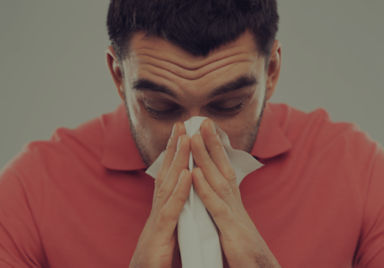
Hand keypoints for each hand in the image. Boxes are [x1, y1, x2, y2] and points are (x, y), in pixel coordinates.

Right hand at [130, 123, 191, 267]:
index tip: (183, 133)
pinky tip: (188, 173)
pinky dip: (181, 189)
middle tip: (182, 124)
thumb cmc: (158, 251)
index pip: (170, 173)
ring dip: (178, 160)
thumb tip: (181, 193)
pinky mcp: (161, 231)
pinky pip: (172, 208)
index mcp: (163, 204)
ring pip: (169, 183)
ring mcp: (158, 216)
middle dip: (175, 147)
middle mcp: (159, 205)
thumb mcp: (168, 225)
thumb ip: (174, 208)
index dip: (176, 153)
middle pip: (167, 172)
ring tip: (186, 138)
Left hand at [191, 119, 280, 267]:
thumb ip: (222, 199)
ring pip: (217, 179)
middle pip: (222, 165)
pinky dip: (205, 188)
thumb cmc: (242, 242)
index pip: (222, 166)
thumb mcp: (231, 216)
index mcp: (231, 197)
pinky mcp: (229, 227)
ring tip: (193, 138)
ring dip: (205, 158)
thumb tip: (214, 183)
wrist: (257, 265)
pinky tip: (194, 173)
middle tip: (202, 120)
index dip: (214, 147)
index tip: (204, 128)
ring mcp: (232, 211)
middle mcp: (233, 199)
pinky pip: (215, 205)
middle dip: (211, 142)